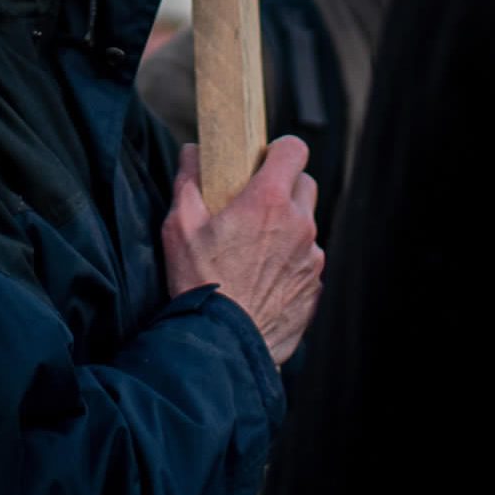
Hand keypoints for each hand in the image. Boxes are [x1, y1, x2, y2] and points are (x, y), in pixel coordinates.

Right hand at [161, 136, 325, 364]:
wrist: (224, 345)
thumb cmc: (200, 283)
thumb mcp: (179, 227)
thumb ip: (187, 181)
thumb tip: (191, 152)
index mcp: (268, 201)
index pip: (295, 149)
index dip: (279, 150)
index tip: (262, 161)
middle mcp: (299, 225)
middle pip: (305, 185)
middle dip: (284, 188)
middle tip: (255, 205)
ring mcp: (312, 258)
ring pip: (307, 226)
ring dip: (288, 228)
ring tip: (255, 250)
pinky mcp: (315, 287)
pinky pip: (307, 262)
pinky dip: (291, 263)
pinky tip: (263, 280)